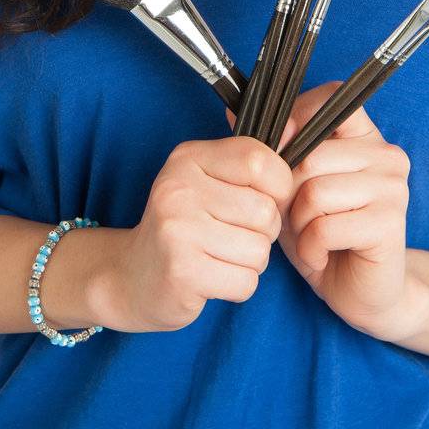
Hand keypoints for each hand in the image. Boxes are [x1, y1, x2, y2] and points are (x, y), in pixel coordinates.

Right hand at [121, 133, 293, 331]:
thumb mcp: (206, 180)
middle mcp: (179, 188)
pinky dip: (238, 286)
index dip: (278, 186)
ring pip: (260, 251)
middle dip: (263, 232)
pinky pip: (245, 282)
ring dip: (250, 262)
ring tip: (221, 256)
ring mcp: (178, 230)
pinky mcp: (182, 272)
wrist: (132, 276)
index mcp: (189, 157)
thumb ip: (246, 165)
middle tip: (233, 236)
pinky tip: (212, 278)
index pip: (260, 161)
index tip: (265, 199)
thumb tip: (296, 143)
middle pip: (265, 212)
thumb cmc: (185, 225)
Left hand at [226, 82, 411, 332]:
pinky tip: (320, 256)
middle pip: (310, 156)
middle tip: (297, 218)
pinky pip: (325, 227)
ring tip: (310, 238)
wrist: (360, 293)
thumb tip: (234, 111)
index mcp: (366, 138)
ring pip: (315, 192)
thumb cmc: (322, 235)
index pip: (330, 98)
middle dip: (289, 194)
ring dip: (299, 225)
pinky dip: (311, 248)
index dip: (294, 121)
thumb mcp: (291, 188)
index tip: (279, 153)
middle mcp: (386, 155)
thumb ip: (272, 150)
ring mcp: (393, 188)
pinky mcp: (390, 224)